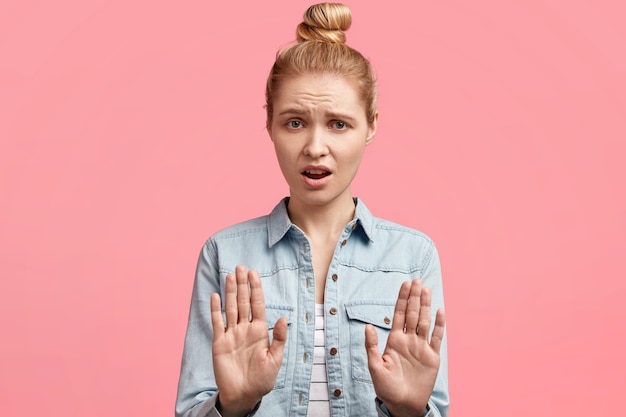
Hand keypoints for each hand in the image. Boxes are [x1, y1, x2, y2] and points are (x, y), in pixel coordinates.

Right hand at [210, 265, 287, 416]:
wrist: (244, 395)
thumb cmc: (262, 379)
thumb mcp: (275, 359)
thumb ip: (278, 338)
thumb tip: (283, 318)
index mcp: (260, 331)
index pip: (257, 304)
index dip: (255, 288)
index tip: (253, 273)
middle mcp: (245, 329)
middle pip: (243, 302)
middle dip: (242, 284)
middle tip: (240, 267)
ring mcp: (231, 334)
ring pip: (231, 308)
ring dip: (230, 292)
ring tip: (230, 276)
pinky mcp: (219, 343)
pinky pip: (217, 323)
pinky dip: (215, 310)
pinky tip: (215, 296)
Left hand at [365, 279, 444, 416]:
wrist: (403, 404)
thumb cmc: (386, 387)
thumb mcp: (375, 366)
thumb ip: (372, 346)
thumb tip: (367, 326)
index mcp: (394, 340)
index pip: (399, 314)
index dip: (402, 299)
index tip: (405, 284)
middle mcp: (409, 340)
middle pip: (412, 314)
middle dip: (414, 297)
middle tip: (417, 280)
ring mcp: (421, 347)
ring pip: (424, 321)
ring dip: (426, 306)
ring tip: (427, 289)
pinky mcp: (432, 357)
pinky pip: (436, 338)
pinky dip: (439, 325)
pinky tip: (440, 311)